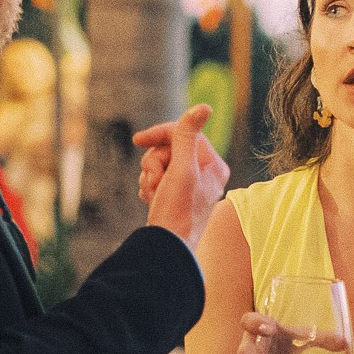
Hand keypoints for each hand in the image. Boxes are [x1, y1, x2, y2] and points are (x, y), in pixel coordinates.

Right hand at [135, 105, 229, 246]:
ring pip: (160, 162)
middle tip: (155, 180)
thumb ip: (188, 136)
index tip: (138, 140)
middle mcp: (205, 173)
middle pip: (169, 148)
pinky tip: (152, 200)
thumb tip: (204, 107)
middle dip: (155, 163)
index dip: (160, 135)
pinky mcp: (175, 194)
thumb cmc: (177, 210)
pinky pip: (156, 177)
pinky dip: (149, 187)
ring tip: (154, 194)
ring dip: (150, 176)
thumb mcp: (182, 169)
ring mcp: (189, 184)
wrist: (165, 247)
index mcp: (214, 165)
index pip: (184, 133)